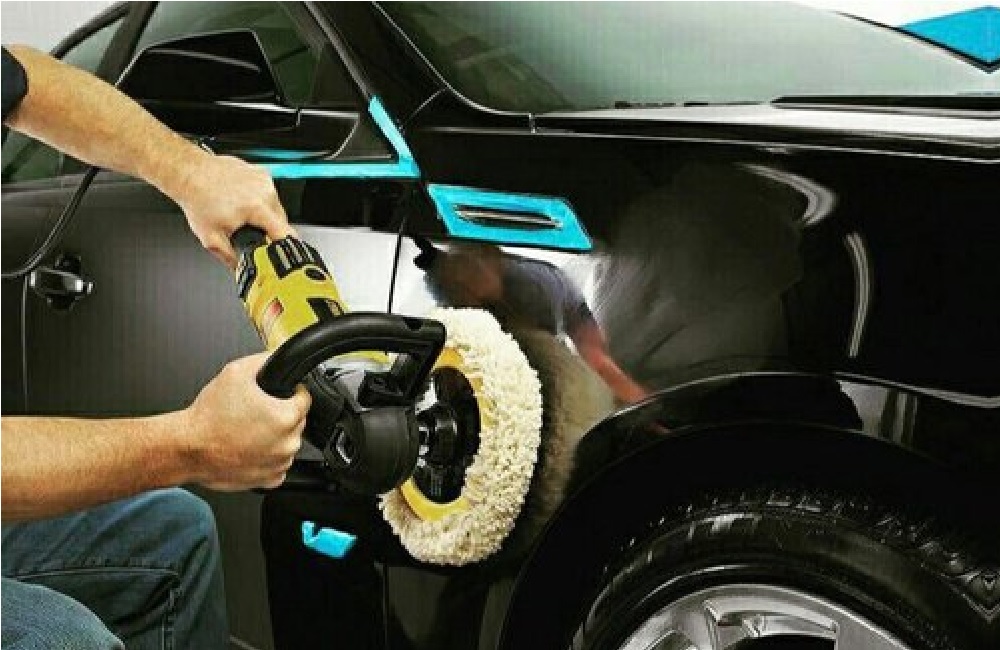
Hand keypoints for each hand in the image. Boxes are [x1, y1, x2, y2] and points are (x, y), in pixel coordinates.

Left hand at [175, 153, 294, 267]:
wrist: (189, 174)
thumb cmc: (197, 200)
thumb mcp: (211, 238)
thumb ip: (230, 258)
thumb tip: (242, 270)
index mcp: (257, 207)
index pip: (285, 234)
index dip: (284, 248)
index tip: (283, 255)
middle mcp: (265, 191)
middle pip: (282, 221)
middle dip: (269, 231)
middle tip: (250, 232)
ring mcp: (264, 180)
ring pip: (276, 207)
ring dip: (266, 216)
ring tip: (243, 214)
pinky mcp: (262, 173)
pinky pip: (269, 194)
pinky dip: (260, 201)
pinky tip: (243, 201)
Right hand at [180, 353, 310, 490]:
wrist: (188, 449)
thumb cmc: (208, 418)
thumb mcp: (236, 372)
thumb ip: (264, 360)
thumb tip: (277, 356)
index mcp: (286, 417)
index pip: (304, 398)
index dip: (291, 392)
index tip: (278, 394)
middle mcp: (287, 443)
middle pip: (296, 421)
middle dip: (280, 414)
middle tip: (255, 413)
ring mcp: (279, 464)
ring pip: (286, 443)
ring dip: (274, 437)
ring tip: (248, 431)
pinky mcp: (269, 480)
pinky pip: (277, 464)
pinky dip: (266, 457)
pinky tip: (248, 449)